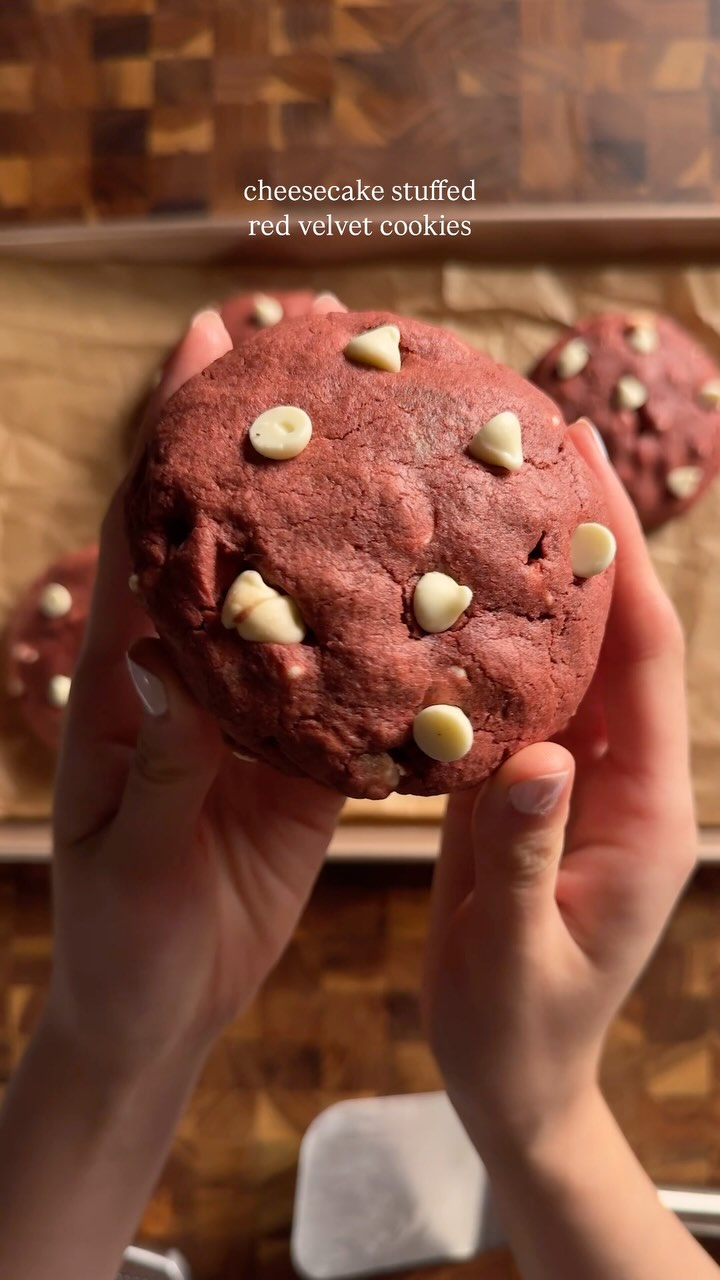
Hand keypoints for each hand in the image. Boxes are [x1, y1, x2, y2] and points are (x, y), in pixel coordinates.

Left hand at [48, 307, 344, 1077]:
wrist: (163, 1006)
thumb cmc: (121, 938)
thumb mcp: (131, 858)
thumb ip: (163, 767)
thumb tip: (178, 670)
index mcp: (131, 686)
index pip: (145, 542)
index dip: (169, 446)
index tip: (202, 357)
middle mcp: (197, 679)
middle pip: (231, 541)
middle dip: (260, 447)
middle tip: (304, 351)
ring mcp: (260, 715)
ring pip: (301, 600)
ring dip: (332, 521)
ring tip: (384, 435)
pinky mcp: (312, 761)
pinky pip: (356, 687)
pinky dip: (388, 632)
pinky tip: (432, 577)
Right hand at [423, 419, 696, 1154]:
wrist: (514, 1082)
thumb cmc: (521, 1036)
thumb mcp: (519, 961)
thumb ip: (528, 862)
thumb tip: (538, 759)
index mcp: (643, 810)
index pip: (640, 661)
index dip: (619, 563)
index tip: (588, 471)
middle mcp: (617, 777)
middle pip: (609, 635)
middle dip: (584, 537)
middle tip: (540, 438)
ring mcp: (571, 779)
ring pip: (561, 657)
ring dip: (534, 576)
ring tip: (490, 489)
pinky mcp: (524, 789)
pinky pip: (513, 695)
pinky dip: (489, 636)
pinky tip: (449, 590)